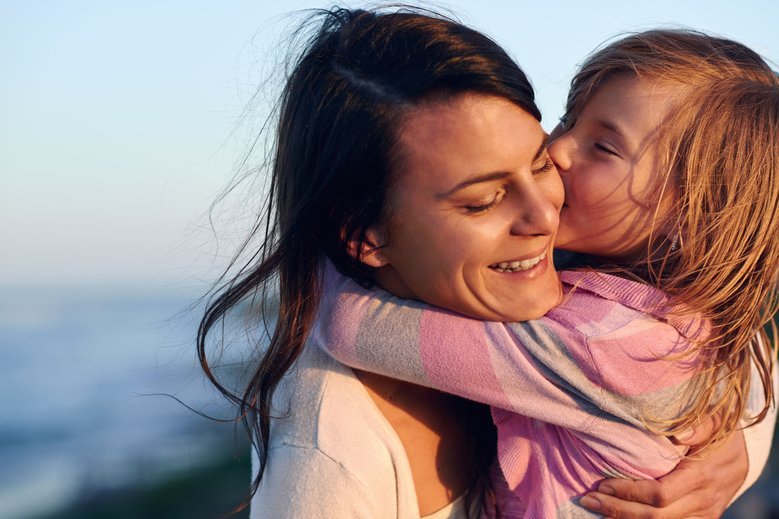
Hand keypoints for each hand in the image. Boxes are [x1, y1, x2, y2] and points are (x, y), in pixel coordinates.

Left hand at [579, 421, 746, 518]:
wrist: (744, 456)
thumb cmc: (721, 433)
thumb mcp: (716, 421)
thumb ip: (699, 425)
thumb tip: (679, 433)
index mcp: (703, 476)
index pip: (660, 494)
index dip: (629, 492)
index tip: (602, 484)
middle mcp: (704, 501)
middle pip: (655, 516)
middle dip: (618, 510)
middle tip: (588, 499)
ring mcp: (703, 515)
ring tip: (597, 508)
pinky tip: (619, 516)